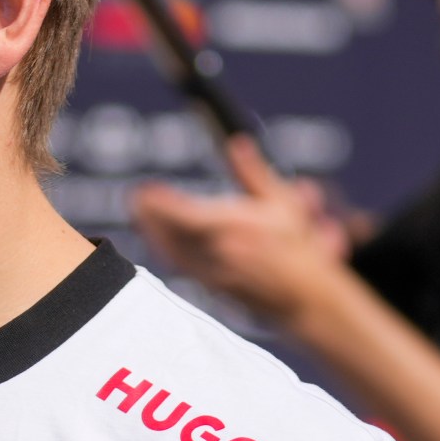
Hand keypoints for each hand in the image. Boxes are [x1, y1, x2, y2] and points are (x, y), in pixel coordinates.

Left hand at [129, 136, 348, 325]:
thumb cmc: (298, 247)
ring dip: (153, 233)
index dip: (159, 202)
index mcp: (230, 227)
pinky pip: (181, 268)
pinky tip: (161, 242)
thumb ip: (253, 173)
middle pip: (167, 233)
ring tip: (140, 217)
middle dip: (148, 217)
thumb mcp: (282, 204)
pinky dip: (166, 252)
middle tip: (134, 200)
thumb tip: (236, 143)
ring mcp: (211, 273)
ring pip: (170, 252)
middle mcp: (215, 251)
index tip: (143, 190)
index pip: (181, 212)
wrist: (306, 297)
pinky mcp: (212, 288)